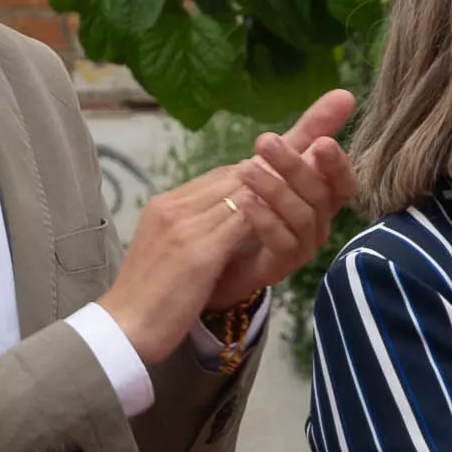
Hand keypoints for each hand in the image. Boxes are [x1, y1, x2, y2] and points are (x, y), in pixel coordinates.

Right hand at [102, 90, 361, 355]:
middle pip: (243, 169)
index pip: (230, 173)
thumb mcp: (180, 258)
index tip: (309, 132)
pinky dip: (270, 210)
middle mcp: (177, 205)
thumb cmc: (151, 300)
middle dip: (291, 146)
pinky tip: (298, 202)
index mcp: (174, 205)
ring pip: (245, 188)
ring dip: (289, 173)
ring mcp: (184, 223)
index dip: (272, 156)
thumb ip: (206, 231)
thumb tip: (242, 215)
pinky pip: (240, 221)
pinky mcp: (193, 250)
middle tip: (333, 118)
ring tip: (327, 150)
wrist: (118, 333)